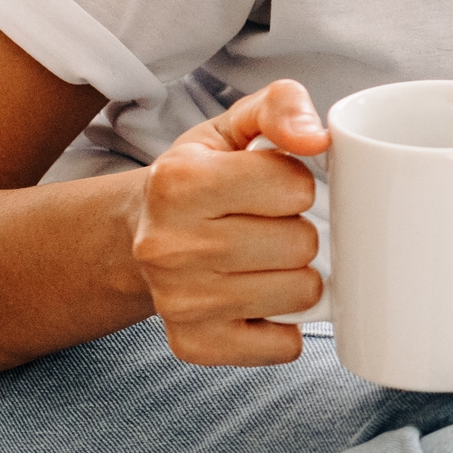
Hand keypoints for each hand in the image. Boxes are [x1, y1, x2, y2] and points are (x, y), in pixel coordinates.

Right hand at [133, 79, 326, 364]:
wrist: (135, 238)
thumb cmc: (196, 180)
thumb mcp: (231, 128)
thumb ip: (280, 106)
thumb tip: (317, 138)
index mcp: (179, 182)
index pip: (294, 186)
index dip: (295, 184)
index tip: (270, 187)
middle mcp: (170, 246)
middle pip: (301, 243)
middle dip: (297, 230)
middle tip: (265, 227)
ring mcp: (180, 302)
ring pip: (301, 294)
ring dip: (296, 276)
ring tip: (263, 261)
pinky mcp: (195, 345)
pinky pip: (284, 346)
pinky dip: (284, 326)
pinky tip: (259, 301)